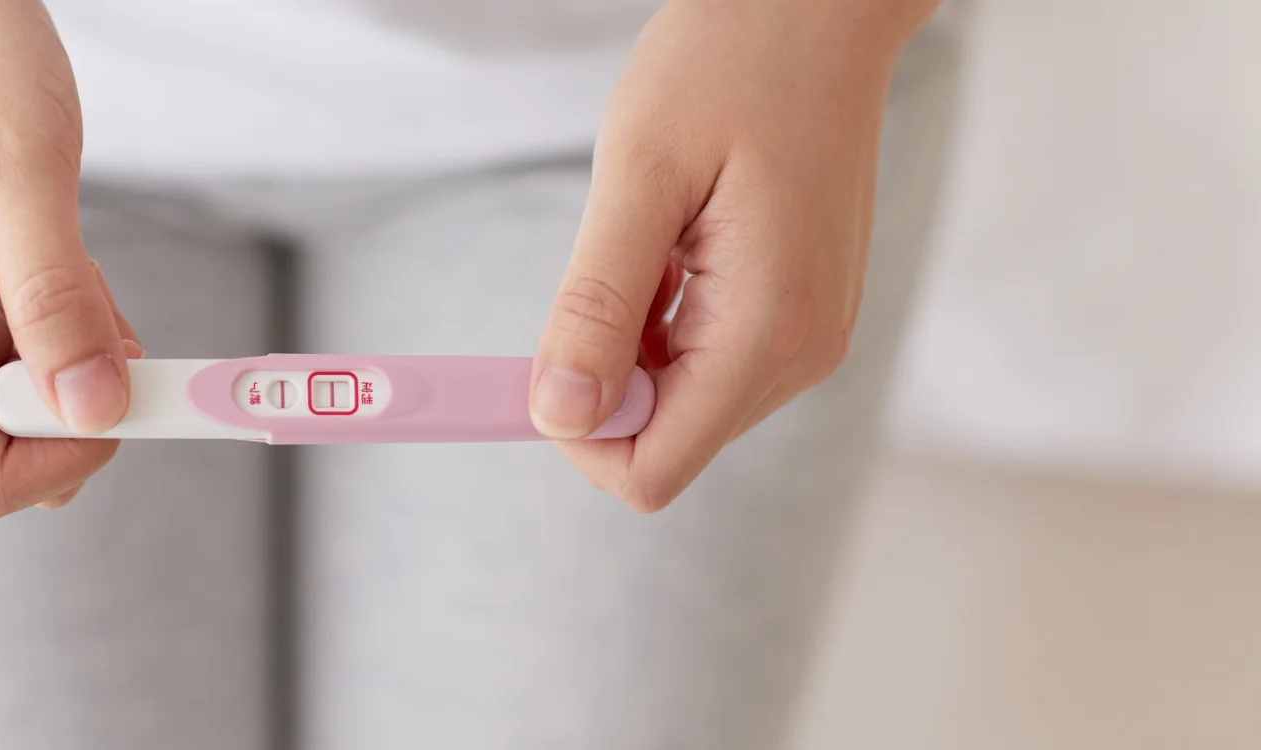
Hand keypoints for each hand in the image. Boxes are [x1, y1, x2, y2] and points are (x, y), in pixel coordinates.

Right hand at [0, 0, 139, 517]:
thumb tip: (94, 413)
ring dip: (75, 347)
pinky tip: (54, 246)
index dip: (76, 452)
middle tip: (101, 291)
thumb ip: (56, 298)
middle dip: (84, 393)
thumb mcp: (22, 166)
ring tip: (67, 244)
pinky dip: (61, 319)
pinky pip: (16, 353)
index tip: (135, 382)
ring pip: (22, 400)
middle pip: (10, 445)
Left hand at [529, 0, 937, 510]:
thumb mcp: (640, 174)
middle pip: (663, 441)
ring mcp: (808, 338)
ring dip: (632, 343)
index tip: (540, 349)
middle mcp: (802, 355)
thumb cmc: (730, 64)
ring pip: (679, 403)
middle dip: (602, 378)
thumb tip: (558, 416)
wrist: (819, 8)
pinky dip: (662, 322)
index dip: (576, 429)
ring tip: (652, 239)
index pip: (651, 469)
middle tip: (602, 266)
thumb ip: (599, 303)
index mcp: (767, 333)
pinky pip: (704, 362)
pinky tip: (674, 242)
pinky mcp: (800, 315)